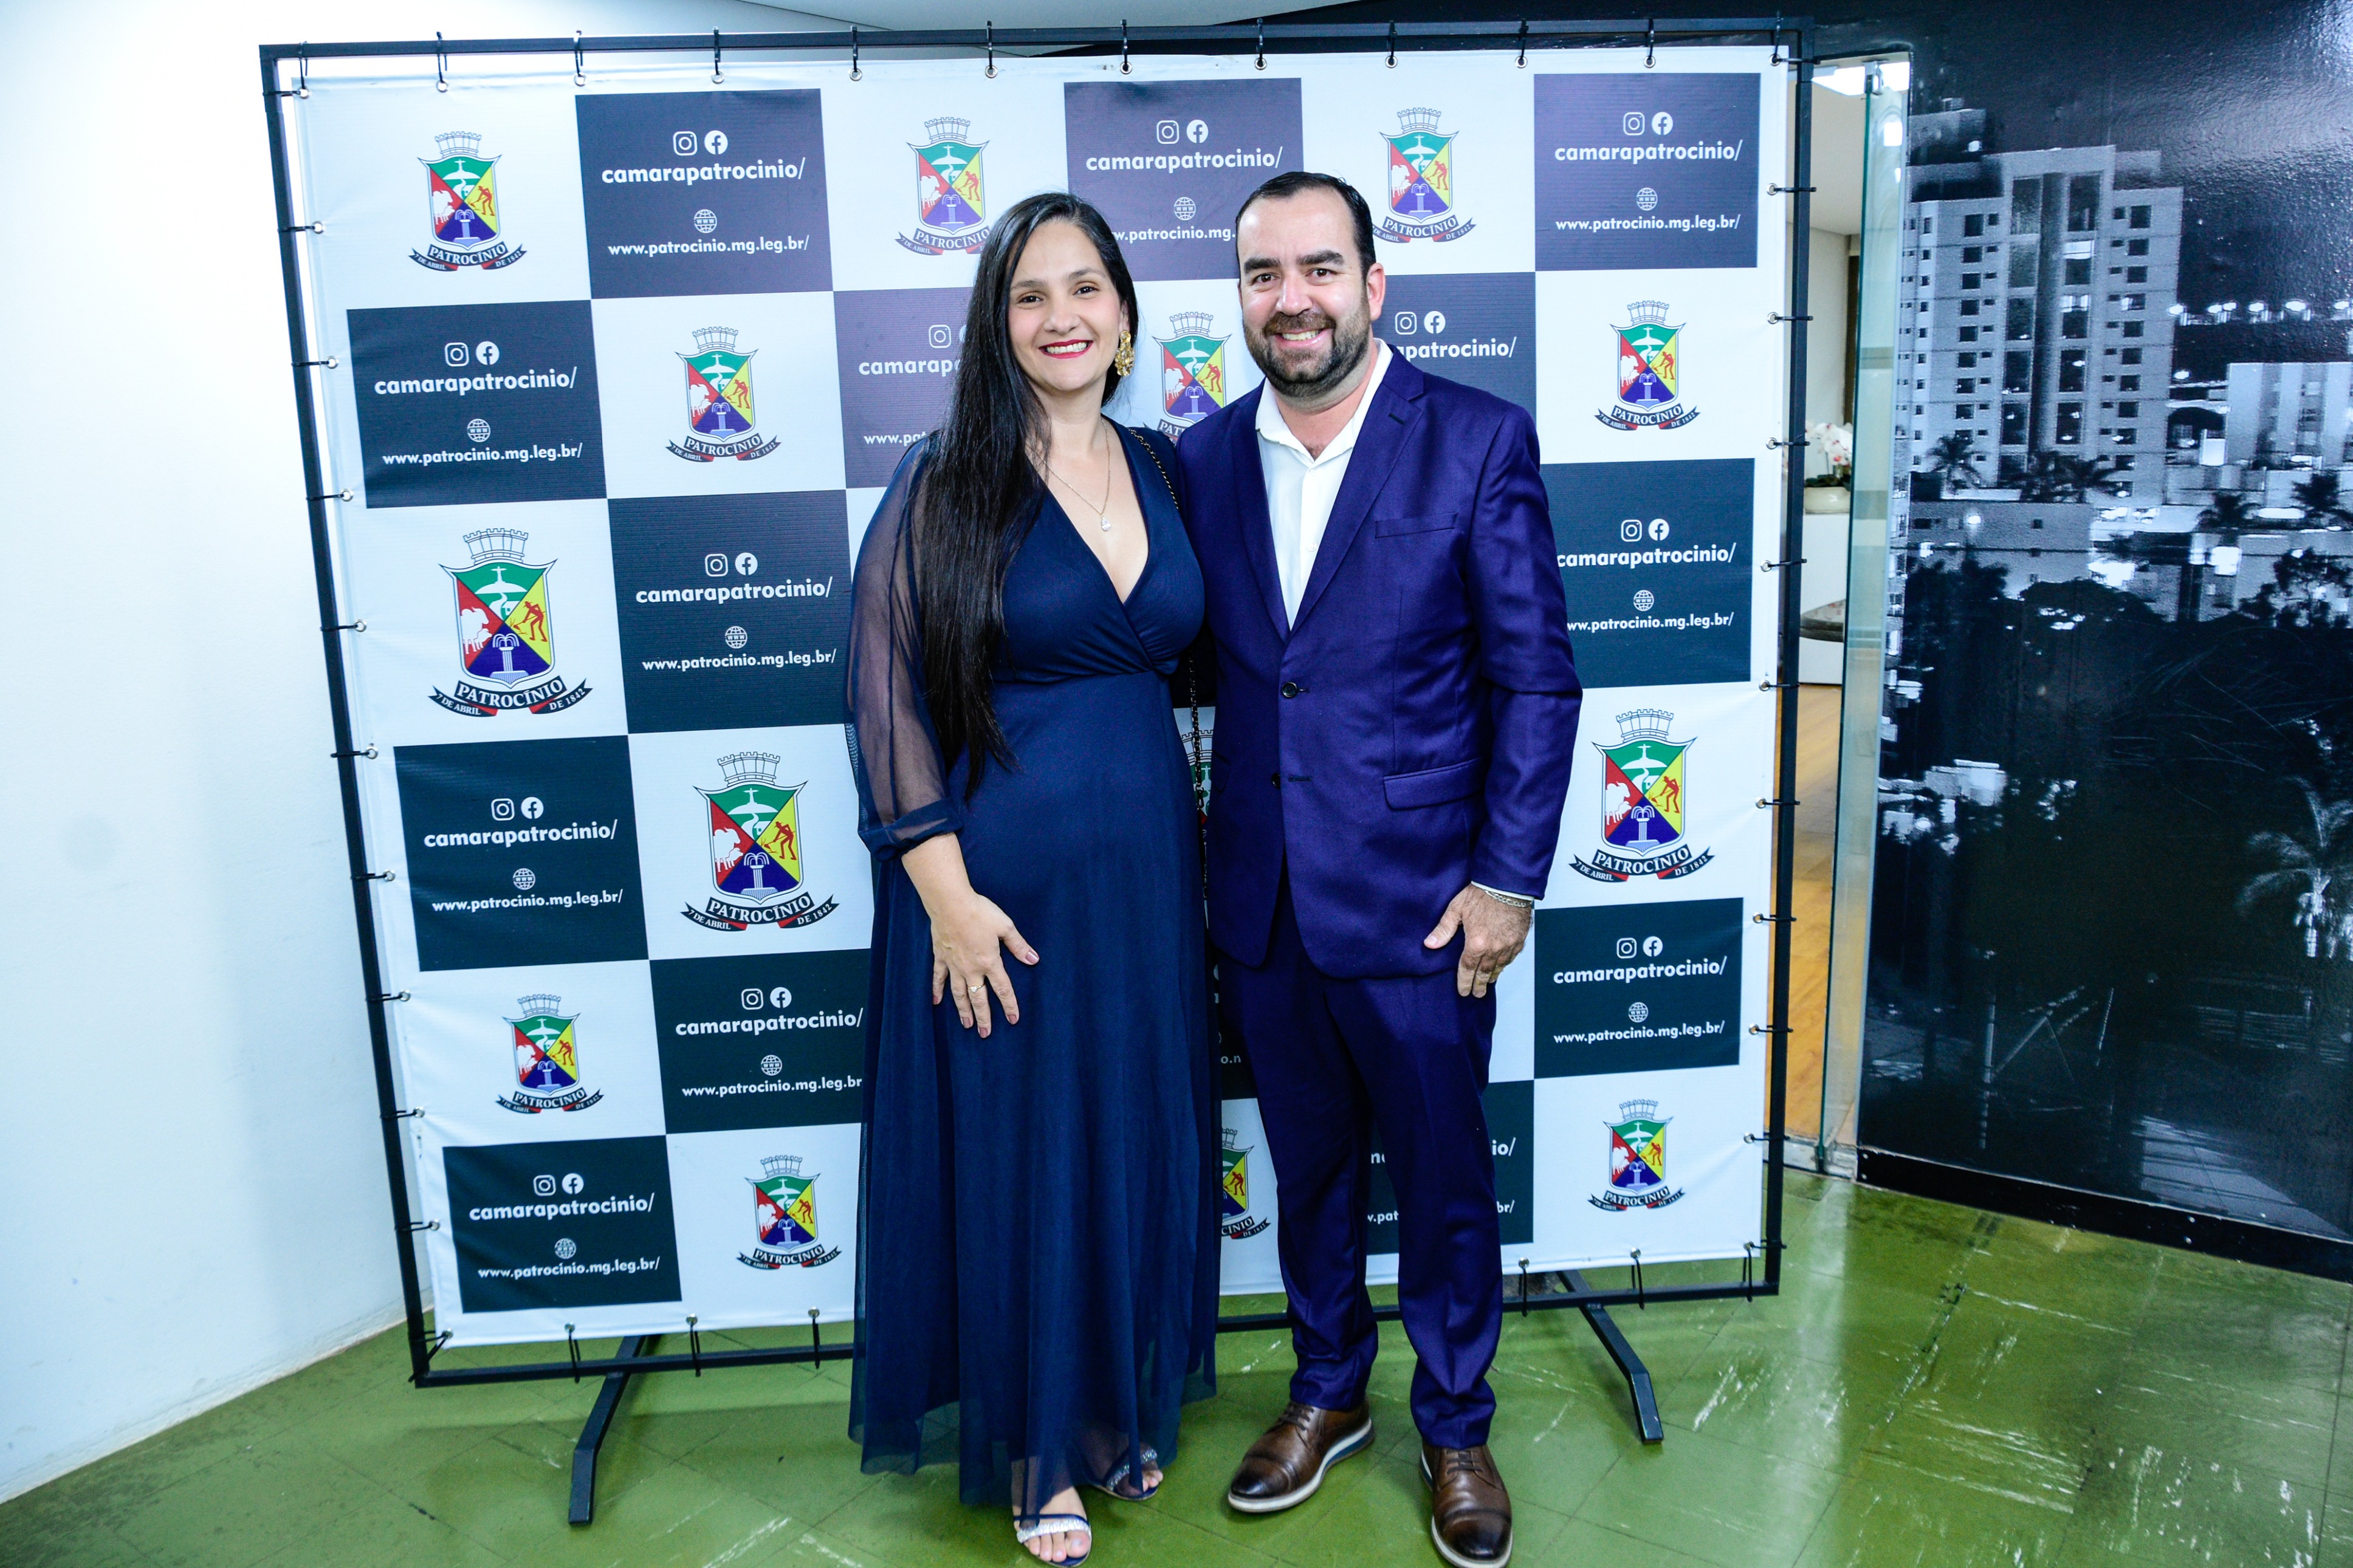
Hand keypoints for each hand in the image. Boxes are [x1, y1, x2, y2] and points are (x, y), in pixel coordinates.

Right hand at [928, 889, 1037, 1036]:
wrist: (951, 903)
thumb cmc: (980, 912)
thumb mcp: (1005, 926)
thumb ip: (1019, 945)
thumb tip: (1033, 959)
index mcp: (990, 962)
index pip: (1003, 989)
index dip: (1009, 1005)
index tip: (1013, 1020)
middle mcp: (971, 968)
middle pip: (979, 998)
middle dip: (983, 1017)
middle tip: (985, 1033)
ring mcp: (954, 965)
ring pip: (959, 994)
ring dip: (963, 1010)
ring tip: (966, 1025)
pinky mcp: (941, 957)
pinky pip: (939, 978)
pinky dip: (937, 991)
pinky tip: (937, 1003)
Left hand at [1423, 886, 1532, 998]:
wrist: (1508, 884)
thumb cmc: (1482, 893)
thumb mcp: (1456, 909)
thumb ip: (1444, 929)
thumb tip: (1430, 944)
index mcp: (1476, 943)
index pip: (1468, 969)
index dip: (1464, 981)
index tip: (1463, 991)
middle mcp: (1494, 948)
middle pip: (1484, 973)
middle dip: (1479, 985)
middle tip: (1476, 995)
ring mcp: (1508, 945)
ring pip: (1499, 967)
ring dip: (1491, 977)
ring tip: (1487, 984)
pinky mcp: (1519, 940)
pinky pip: (1511, 958)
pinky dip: (1504, 965)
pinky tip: (1500, 967)